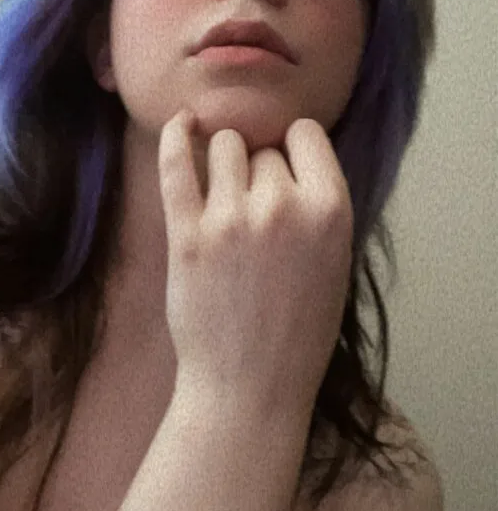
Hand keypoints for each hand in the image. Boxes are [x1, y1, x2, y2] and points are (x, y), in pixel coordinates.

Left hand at [158, 109, 353, 421]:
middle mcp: (282, 205)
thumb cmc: (299, 332)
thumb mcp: (335, 262)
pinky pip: (175, 162)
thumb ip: (318, 205)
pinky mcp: (186, 231)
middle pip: (264, 147)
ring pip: (224, 145)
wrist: (250, 386)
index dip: (296, 149)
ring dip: (224, 161)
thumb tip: (288, 153)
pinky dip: (175, 135)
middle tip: (256, 216)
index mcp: (331, 211)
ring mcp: (230, 217)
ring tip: (224, 195)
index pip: (307, 134)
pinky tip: (179, 124)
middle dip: (260, 171)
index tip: (287, 170)